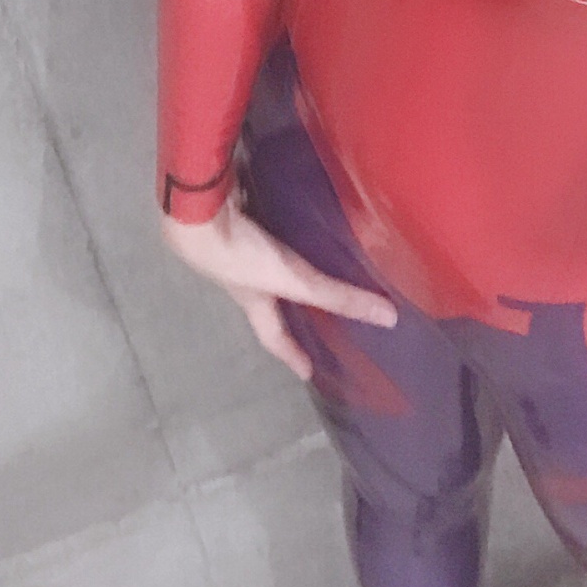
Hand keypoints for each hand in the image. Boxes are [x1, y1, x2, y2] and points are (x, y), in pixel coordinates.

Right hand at [160, 193, 397, 379]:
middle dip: (290, 305)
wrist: (198, 216)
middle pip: (271, 299)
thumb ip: (337, 297)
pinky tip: (296, 213)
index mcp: (254, 300)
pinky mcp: (239, 216)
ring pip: (268, 261)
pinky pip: (266, 226)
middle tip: (315, 309)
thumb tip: (388, 319)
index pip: (275, 338)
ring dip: (287, 262)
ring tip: (314, 255)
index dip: (292, 355)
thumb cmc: (241, 258)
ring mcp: (239, 246)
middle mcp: (245, 278)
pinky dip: (280, 226)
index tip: (307, 372)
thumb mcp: (293, 281)